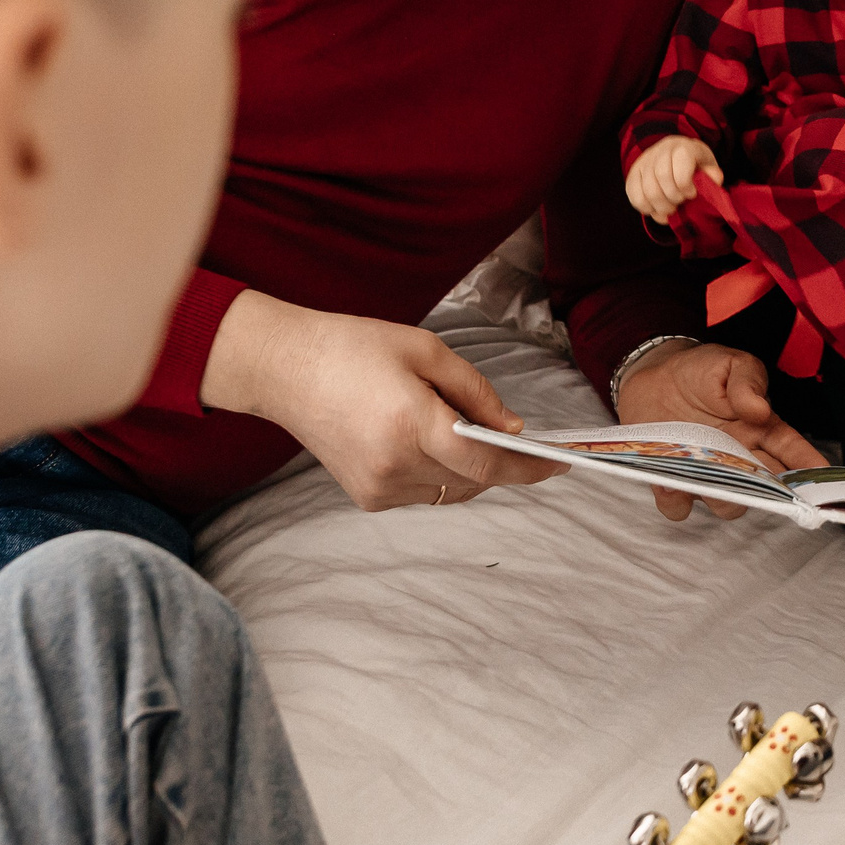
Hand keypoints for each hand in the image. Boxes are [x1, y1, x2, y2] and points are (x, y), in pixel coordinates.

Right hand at [202, 290, 566, 510]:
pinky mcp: (368, 497)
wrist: (284, 369)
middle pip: (475, 479)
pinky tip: (423, 439)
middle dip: (500, 459)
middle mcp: (395, 465)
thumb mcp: (425, 351)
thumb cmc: (353, 347)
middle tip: (507, 430)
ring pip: (452, 490)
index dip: (529, 467)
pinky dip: (439, 472)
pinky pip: (424, 492)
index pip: (488, 463)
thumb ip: (476, 392)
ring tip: (456, 426)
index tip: (560, 464)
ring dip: (468, 466)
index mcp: (412, 424)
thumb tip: (513, 428)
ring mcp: (379, 487)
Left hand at [616, 340, 826, 520]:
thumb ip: (748, 381)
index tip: (820, 483)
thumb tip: (759, 409)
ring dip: (721, 498)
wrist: (654, 374)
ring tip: (706, 476)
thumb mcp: (731, 364)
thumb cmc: (701, 370)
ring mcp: (708, 473)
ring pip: (728, 505)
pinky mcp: (673, 480)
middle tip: (757, 482)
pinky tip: (668, 482)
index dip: (809, 468)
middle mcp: (739, 458)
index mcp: (760, 430)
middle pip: (764, 489)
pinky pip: (679, 506)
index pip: (792, 452)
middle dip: (767, 493)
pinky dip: (675, 500)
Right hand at [624, 135, 722, 224]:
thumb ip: (712, 174)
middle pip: (662, 177)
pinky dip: (647, 208)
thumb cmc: (693, 164)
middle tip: (681, 202)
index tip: (692, 193)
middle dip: (674, 197)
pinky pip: (635, 196)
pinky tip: (657, 209)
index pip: (680, 164)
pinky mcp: (632, 175)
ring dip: (661, 206)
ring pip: (647, 190)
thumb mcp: (707, 165)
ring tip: (671, 208)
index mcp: (682, 147)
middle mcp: (660, 151)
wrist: (672, 155)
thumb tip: (716, 179)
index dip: (686, 184)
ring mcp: (644, 163)